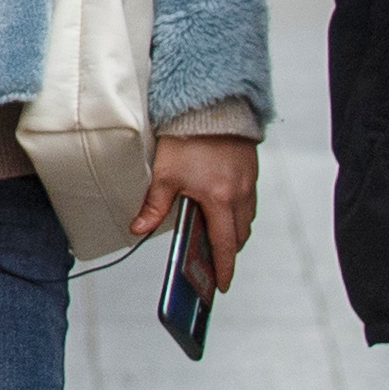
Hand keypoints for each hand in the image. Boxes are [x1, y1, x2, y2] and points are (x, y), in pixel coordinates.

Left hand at [129, 126, 259, 290]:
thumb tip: (138, 229)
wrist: (210, 104)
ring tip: (218, 238)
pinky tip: (224, 208)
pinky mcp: (250, 169)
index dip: (223, 268)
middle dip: (229, 252)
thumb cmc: (187, 137)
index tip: (222, 285)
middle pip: (239, 235)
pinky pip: (248, 200)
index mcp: (219, 199)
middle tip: (216, 263)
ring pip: (246, 218)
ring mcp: (248, 181)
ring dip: (235, 231)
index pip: (224, 245)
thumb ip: (154, 206)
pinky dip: (239, 211)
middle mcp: (239, 194)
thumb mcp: (165, 174)